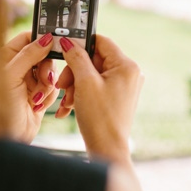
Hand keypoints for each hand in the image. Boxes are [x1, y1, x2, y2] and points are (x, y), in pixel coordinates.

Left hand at [0, 32, 57, 143]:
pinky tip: (38, 106)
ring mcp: (29, 81)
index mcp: (7, 57)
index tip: (53, 45)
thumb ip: (29, 55)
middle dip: (46, 70)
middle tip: (43, 80)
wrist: (7, 137)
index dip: (41, 40)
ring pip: (51, 72)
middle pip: (44, 55)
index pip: (28, 38)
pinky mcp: (39, 95)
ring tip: (35, 99)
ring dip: (47, 86)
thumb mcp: (12, 76)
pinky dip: (49, 97)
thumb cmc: (0, 108)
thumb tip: (46, 38)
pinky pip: (54, 88)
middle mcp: (18, 67)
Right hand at [56, 35, 143, 166]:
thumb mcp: (84, 83)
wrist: (107, 150)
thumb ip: (76, 58)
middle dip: (75, 72)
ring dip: (75, 84)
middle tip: (62, 84)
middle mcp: (129, 73)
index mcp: (126, 66)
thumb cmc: (100, 118)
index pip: (101, 42)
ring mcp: (124, 86)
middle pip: (94, 59)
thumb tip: (68, 41)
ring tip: (67, 100)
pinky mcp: (117, 97)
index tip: (65, 50)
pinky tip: (69, 106)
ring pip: (92, 74)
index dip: (81, 45)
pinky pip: (95, 86)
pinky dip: (81, 93)